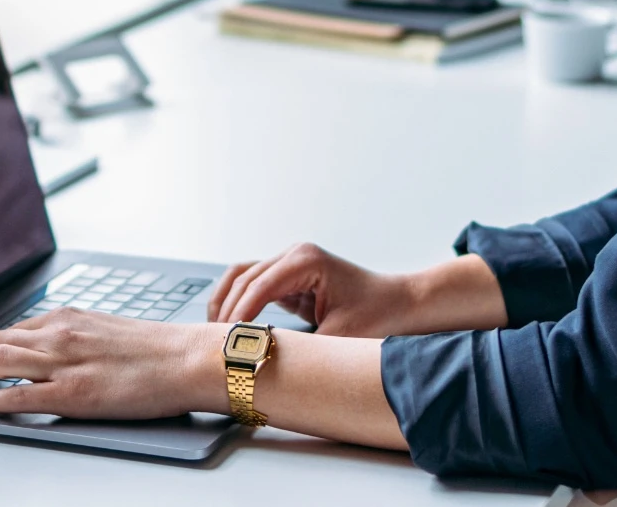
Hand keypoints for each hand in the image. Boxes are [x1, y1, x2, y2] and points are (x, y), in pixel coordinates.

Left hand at [0, 309, 216, 419]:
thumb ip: (76, 336)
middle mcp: (59, 335)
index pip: (11, 327)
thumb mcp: (107, 329)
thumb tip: (56, 348)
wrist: (187, 359)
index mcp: (69, 318)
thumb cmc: (157, 348)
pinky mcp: (71, 394)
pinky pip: (15, 396)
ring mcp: (63, 364)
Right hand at [207, 244, 505, 336]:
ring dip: (225, 302)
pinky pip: (253, 285)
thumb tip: (266, 360)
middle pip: (242, 277)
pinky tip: (229, 327)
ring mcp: (290, 263)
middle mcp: (295, 255)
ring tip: (214, 334)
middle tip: (214, 343)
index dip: (238, 315)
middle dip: (225, 310)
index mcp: (306, 260)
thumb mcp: (340, 336)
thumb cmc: (379, 313)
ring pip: (241, 277)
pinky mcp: (289, 278)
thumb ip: (303, 348)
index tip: (226, 341)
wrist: (402, 303)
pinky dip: (237, 303)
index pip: (258, 286)